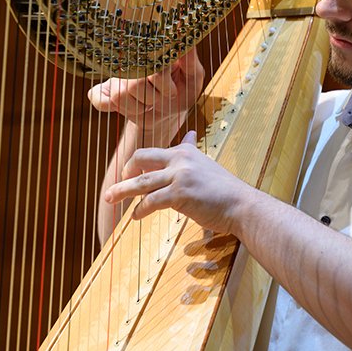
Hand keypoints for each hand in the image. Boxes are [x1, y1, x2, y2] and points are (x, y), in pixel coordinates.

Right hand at [88, 50, 204, 130]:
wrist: (168, 112)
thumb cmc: (183, 91)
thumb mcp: (193, 76)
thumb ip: (189, 58)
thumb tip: (185, 32)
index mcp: (152, 52)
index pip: (151, 66)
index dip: (162, 84)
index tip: (172, 91)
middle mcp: (132, 60)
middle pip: (135, 84)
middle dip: (153, 97)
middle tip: (162, 97)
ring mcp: (117, 75)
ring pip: (120, 95)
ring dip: (139, 107)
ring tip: (148, 102)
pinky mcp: (106, 90)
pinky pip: (99, 99)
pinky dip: (109, 107)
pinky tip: (123, 107)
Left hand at [103, 131, 252, 233]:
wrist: (241, 205)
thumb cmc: (224, 189)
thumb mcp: (206, 163)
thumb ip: (192, 149)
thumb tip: (189, 134)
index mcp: (185, 151)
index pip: (152, 152)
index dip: (137, 163)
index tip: (130, 173)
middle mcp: (180, 159)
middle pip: (140, 159)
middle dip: (125, 172)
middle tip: (116, 185)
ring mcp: (179, 176)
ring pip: (141, 182)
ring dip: (122, 191)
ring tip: (110, 198)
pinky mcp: (179, 195)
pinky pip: (150, 202)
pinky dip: (140, 210)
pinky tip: (136, 216)